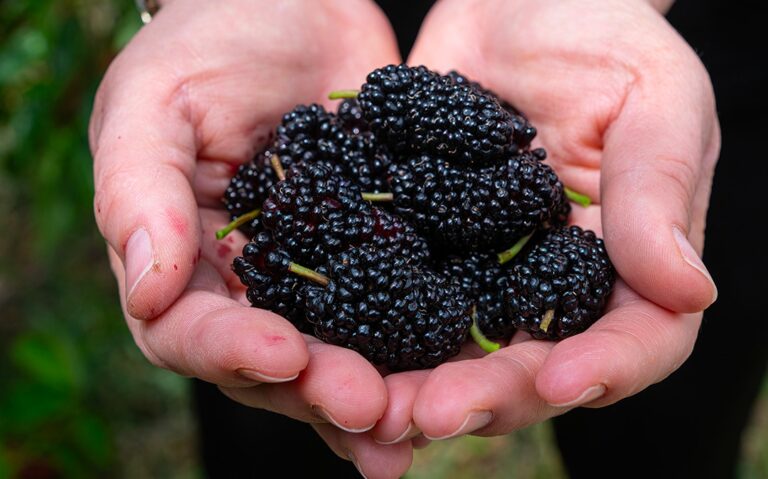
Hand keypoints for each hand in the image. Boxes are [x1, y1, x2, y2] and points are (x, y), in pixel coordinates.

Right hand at [90, 1, 411, 474]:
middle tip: (369, 407)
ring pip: (340, 356)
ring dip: (376, 397)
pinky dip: (422, 353)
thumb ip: (139, 189)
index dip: (231, 351)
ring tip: (414, 424)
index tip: (285, 354)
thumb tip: (146, 287)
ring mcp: (321, 277)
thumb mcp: (156, 100)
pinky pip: (400, 313)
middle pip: (272, 365)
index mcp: (185, 260)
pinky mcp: (382, 257)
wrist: (296, 6)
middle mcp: (252, 286)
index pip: (190, 330)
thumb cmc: (210, 43)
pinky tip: (455, 379)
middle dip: (318, 390)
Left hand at [369, 0, 719, 444]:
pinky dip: (363, 331)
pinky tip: (327, 348)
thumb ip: (659, 191)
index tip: (562, 379)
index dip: (606, 369)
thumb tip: (688, 291)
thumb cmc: (603, 35)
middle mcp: (550, 285)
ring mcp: (480, 273)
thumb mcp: (652, 98)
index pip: (636, 338)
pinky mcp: (420, 248)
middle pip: (531, 366)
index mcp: (627, 262)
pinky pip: (391, 298)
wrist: (516, 0)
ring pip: (454, 351)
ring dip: (414, 385)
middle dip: (486, 396)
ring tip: (371, 405)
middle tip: (431, 414)